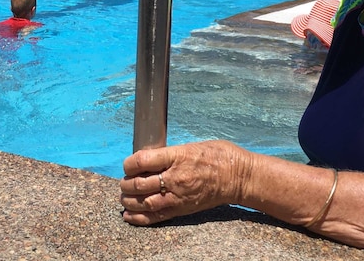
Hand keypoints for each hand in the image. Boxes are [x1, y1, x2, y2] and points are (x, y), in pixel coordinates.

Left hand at [119, 140, 249, 225]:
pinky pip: (157, 216)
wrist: (239, 177)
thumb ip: (171, 153)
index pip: (143, 161)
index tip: (127, 164)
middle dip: (127, 183)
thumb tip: (150, 158)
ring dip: (129, 200)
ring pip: (145, 201)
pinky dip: (140, 217)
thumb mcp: (192, 146)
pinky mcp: (183, 209)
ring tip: (124, 197)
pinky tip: (129, 215)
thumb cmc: (218, 155)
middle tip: (124, 182)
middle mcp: (176, 177)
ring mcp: (179, 195)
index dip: (129, 163)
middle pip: (140, 183)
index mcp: (178, 156)